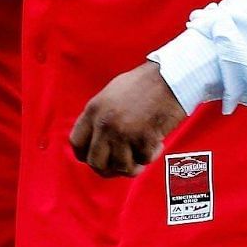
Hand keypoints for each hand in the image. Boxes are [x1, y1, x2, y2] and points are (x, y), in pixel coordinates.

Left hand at [68, 61, 186, 178]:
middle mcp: (105, 124)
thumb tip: (96, 142)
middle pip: (95, 162)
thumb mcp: (111, 95)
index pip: (77, 143)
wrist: (170, 78)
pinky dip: (151, 155)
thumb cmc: (144, 84)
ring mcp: (123, 133)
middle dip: (109, 168)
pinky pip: (143, 161)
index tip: (97, 157)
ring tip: (141, 152)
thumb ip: (100, 117)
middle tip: (121, 163)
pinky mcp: (143, 140)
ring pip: (120, 167)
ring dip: (133, 164)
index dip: (85, 155)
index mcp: (94, 110)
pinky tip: (156, 143)